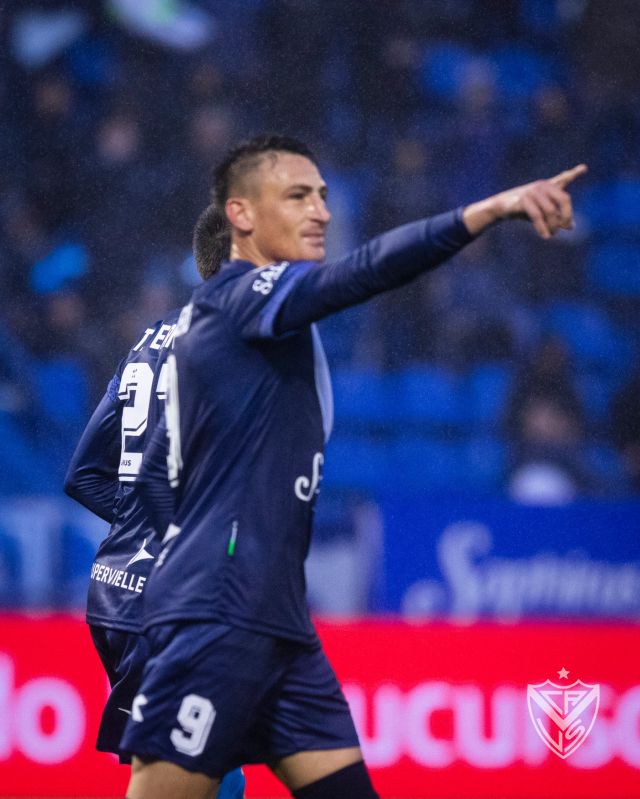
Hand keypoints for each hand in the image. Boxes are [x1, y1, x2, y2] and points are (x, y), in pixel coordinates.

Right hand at [463, 164, 587, 237]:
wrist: (500, 207)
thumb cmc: (523, 209)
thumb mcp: (541, 212)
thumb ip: (557, 216)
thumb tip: (571, 226)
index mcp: (548, 186)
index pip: (563, 179)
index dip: (573, 174)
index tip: (584, 168)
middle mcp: (542, 186)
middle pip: (563, 199)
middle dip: (566, 215)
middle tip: (566, 227)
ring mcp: (532, 192)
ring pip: (550, 211)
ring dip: (553, 225)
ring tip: (551, 234)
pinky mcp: (523, 200)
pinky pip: (537, 216)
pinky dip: (542, 228)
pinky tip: (545, 236)